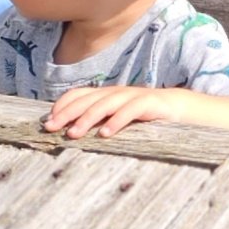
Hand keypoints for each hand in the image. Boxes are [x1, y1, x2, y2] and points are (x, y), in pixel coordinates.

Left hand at [43, 85, 185, 139]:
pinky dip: (117, 122)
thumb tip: (71, 134)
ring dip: (87, 119)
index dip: (62, 105)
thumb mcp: (118, 119)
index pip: (79, 94)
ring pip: (105, 104)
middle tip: (51, 128)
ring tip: (73, 134)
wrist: (180, 108)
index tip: (48, 120)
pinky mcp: (149, 103)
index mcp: (106, 96)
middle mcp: (116, 93)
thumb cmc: (144, 118)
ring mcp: (132, 97)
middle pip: (87, 99)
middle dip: (67, 113)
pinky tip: (105, 135)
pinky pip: (130, 111)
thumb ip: (99, 122)